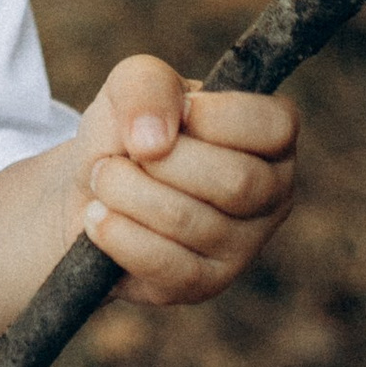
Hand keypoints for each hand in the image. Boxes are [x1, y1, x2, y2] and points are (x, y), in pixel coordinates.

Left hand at [68, 53, 297, 306]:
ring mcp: (243, 246)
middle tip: (125, 151)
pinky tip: (98, 216)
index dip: (216, 117)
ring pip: (191, 222)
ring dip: (127, 192)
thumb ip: (148, 85)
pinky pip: (166, 266)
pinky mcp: (204, 284)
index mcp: (272, 137)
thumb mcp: (133, 82)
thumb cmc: (129, 130)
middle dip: (162, 162)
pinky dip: (119, 234)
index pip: (276, 127)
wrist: (89, 190)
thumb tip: (153, 141)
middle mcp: (272, 194)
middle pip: (235, 181)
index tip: (176, 112)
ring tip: (102, 177)